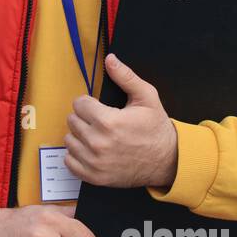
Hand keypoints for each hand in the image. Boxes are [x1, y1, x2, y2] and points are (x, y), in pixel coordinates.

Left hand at [63, 52, 177, 188]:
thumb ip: (126, 77)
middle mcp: (98, 143)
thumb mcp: (146, 98)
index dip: (89, 103)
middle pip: (72, 121)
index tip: (99, 108)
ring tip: (97, 135)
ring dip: (80, 136)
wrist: (167, 160)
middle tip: (100, 121)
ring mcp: (95, 162)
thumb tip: (110, 59)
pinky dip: (77, 155)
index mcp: (108, 122)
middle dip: (84, 118)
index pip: (79, 104)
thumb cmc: (156, 128)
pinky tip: (91, 150)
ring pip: (69, 140)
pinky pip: (69, 161)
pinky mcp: (94, 177)